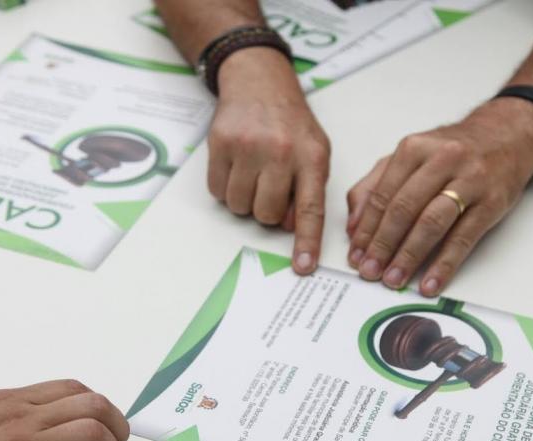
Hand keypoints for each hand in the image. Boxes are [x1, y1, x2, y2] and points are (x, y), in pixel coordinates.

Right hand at [208, 46, 330, 274]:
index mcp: (311, 156)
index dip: (306, 241)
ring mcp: (248, 146)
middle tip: (269, 187)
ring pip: (240, 207)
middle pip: (267, 214)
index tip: (303, 267)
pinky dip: (225, 188)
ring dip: (244, 200)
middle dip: (266, 211)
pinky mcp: (220, 144)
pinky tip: (236, 166)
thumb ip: (308, 189)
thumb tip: (292, 227)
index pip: (310, 208)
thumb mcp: (314, 151)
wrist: (259, 82)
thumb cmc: (290, 123)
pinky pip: (217, 191)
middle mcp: (280, 151)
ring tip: (252, 173)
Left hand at [345, 97, 532, 295]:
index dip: (366, 229)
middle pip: (403, 209)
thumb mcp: (409, 157)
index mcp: (414, 149)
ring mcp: (470, 180)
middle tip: (369, 271)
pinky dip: (444, 264)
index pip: (382, 195)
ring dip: (409, 256)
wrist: (508, 133)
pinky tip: (431, 283)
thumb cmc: (452, 151)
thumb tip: (352, 226)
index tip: (355, 255)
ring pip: (431, 223)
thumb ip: (374, 186)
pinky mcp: (492, 201)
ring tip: (393, 279)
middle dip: (382, 245)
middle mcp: (441, 160)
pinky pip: (464, 238)